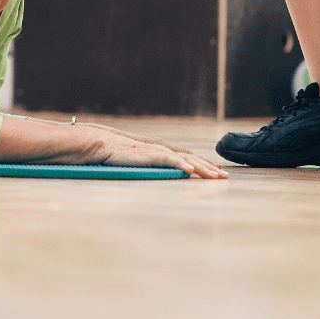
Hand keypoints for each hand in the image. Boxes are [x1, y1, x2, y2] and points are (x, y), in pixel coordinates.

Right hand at [86, 126, 229, 179]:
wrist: (95, 142)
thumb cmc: (108, 153)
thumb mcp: (130, 160)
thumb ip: (142, 164)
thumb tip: (148, 174)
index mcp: (155, 149)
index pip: (183, 156)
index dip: (199, 163)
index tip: (212, 170)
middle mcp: (159, 148)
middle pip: (189, 157)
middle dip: (208, 166)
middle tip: (224, 176)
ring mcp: (155, 150)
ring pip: (184, 159)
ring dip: (202, 167)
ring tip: (216, 176)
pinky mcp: (148, 154)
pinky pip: (169, 160)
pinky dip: (182, 164)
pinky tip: (192, 170)